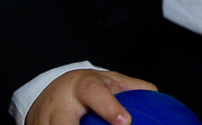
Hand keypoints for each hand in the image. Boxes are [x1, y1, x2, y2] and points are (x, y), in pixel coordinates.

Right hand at [25, 69, 157, 124]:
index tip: (124, 122)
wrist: (47, 91)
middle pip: (64, 124)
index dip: (108, 107)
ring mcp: (42, 124)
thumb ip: (134, 88)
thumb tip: (159, 99)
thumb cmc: (88, 89)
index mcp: (80, 86)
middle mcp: (57, 106)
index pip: (94, 93)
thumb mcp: (109, 81)